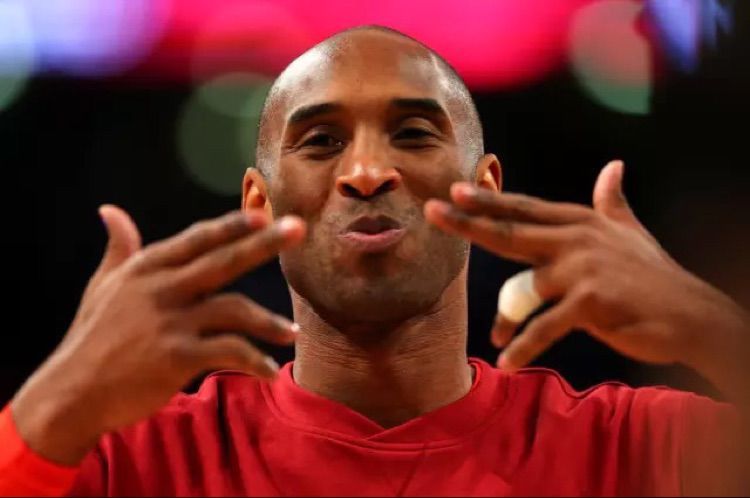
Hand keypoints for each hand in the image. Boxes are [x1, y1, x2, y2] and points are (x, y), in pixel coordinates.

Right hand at [11, 206, 305, 464]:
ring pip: (234, 309)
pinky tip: (270, 372)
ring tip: (293, 334)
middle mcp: (160, 289)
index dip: (233, 226)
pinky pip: (230, 352)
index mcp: (146, 268)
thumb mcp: (102, 287)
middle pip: (223, 260)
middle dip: (264, 243)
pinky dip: (254, 362)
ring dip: (269, 322)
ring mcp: (169, 322)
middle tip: (299, 229)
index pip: (198, 239)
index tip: (264, 214)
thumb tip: (110, 211)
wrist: (72, 393)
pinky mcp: (177, 357)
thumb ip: (119, 249)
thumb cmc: (92, 337)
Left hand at [425, 161, 747, 383]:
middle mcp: (576, 239)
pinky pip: (542, 326)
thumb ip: (612, 202)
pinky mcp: (589, 302)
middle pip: (510, 232)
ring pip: (523, 290)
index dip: (489, 200)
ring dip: (507, 318)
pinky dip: (523, 345)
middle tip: (433, 211)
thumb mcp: (629, 233)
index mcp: (579, 222)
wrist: (692, 314)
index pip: (523, 209)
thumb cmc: (654, 276)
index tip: (455, 190)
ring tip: (499, 338)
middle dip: (469, 222)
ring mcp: (582, 269)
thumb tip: (613, 167)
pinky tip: (506, 361)